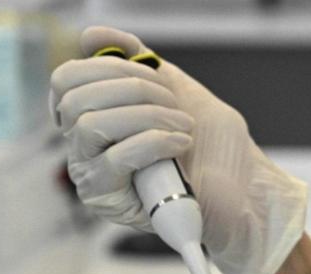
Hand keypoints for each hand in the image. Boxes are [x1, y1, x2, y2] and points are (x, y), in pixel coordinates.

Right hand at [50, 27, 308, 273]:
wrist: (244, 190)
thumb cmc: (211, 145)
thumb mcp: (174, 88)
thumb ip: (135, 59)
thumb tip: (91, 35)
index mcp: (93, 116)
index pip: (66, 81)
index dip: (104, 66)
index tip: (146, 71)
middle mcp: (83, 147)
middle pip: (76, 100)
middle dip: (132, 90)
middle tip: (173, 103)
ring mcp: (92, 176)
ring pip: (90, 126)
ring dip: (146, 116)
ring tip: (183, 126)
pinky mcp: (109, 201)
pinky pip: (116, 158)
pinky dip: (155, 142)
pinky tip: (181, 144)